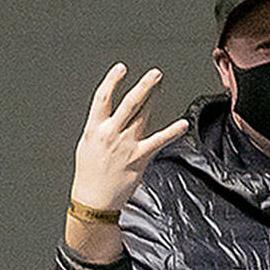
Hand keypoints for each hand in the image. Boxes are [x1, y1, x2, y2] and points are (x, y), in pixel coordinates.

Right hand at [70, 62, 188, 210]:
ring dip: (152, 99)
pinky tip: (182, 124)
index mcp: (94, 129)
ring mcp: (126, 145)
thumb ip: (99, 129)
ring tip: (160, 86)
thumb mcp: (87, 146)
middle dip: (142, 86)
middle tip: (154, 73)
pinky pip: (158, 141)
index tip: (121, 69)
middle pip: (128, 103)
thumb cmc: (89, 174)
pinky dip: (172, 131)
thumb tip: (108, 117)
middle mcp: (110, 133)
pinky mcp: (139, 157)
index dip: (112, 81)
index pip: (102, 98)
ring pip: (142, 116)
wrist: (94, 200)